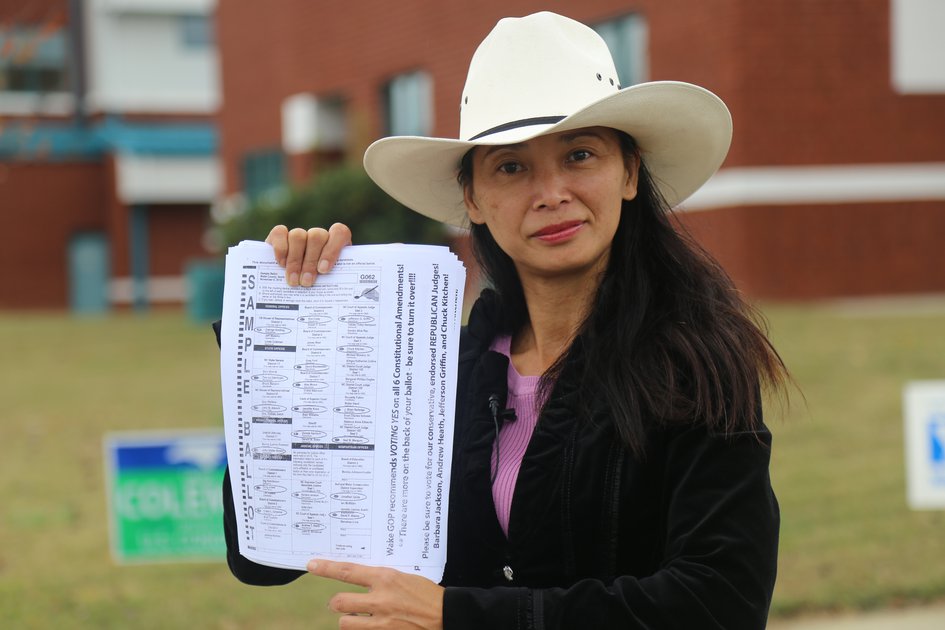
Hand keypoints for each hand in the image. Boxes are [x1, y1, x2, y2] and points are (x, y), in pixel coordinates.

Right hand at [265, 223, 351, 286]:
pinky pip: (280, 232)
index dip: (332, 249)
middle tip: (306, 283)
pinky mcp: (280, 235)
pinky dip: (280, 249)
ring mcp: (299, 235)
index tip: (324, 270)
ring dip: (295, 260)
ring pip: (298, 235)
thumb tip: (338, 304)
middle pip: (317, 236)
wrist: (291, 288)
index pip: (339, 232)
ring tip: (294, 281)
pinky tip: (281, 265)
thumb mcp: (327, 287)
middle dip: (310, 262)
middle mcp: (319, 237)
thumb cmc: (316, 290)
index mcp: (336, 244)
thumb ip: (333, 286)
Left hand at [308, 559, 443, 628]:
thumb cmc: (427, 594)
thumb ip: (381, 579)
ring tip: (362, 618)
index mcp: (385, 578)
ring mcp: (380, 621)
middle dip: (339, 603)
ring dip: (350, 620)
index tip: (312, 565)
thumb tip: (362, 579)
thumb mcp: (403, 578)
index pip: (347, 571)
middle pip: (338, 602)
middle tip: (346, 603)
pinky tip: (375, 626)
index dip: (327, 568)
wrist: (446, 615)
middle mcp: (379, 599)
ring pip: (345, 623)